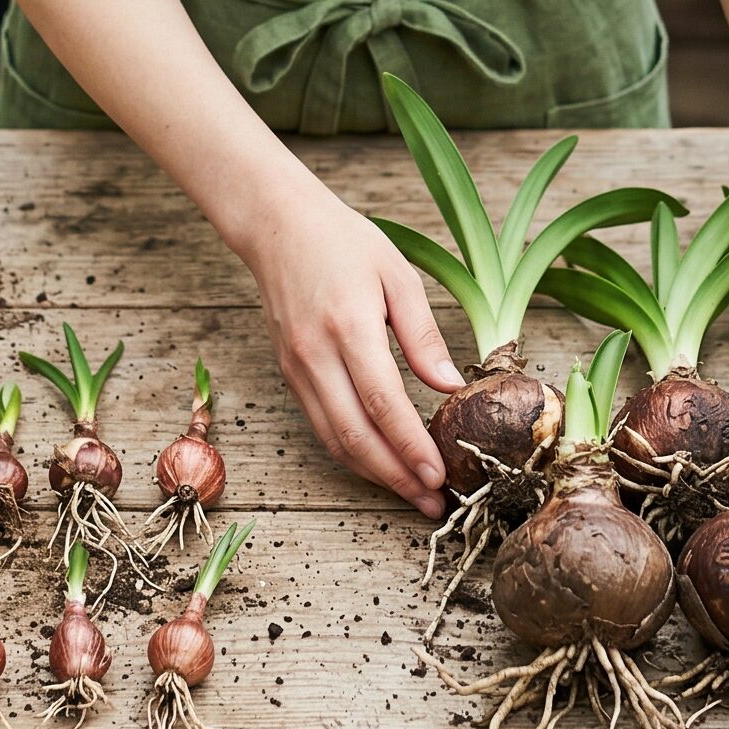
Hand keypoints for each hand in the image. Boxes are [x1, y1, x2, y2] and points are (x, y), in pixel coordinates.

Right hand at [232, 178, 462, 518]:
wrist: (277, 225)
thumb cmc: (342, 240)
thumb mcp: (396, 274)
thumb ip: (423, 333)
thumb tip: (451, 387)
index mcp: (349, 326)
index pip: (383, 403)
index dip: (411, 446)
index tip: (440, 476)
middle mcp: (316, 355)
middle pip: (356, 435)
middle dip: (396, 478)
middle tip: (433, 504)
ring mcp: (297, 368)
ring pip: (335, 440)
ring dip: (374, 475)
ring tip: (412, 495)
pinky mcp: (288, 373)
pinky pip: (321, 425)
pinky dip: (351, 453)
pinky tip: (379, 463)